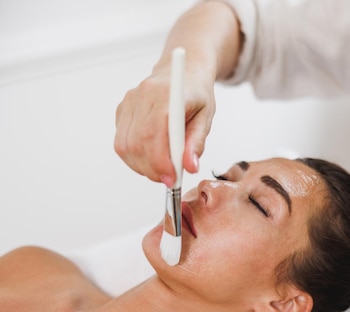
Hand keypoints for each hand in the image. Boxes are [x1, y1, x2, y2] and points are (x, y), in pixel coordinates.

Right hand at [114, 68, 215, 186]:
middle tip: (169, 178)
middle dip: (152, 169)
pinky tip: (151, 158)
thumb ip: (197, 143)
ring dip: (142, 166)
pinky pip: (121, 143)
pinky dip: (135, 158)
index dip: (159, 161)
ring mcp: (128, 103)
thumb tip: (190, 167)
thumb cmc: (196, 93)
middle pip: (136, 143)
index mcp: (165, 95)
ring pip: (124, 146)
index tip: (171, 177)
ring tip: (162, 170)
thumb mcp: (205, 117)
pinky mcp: (121, 111)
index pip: (153, 133)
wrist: (183, 71)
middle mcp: (142, 96)